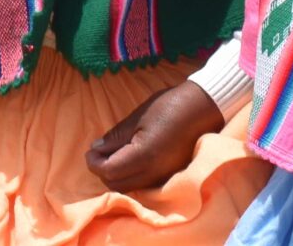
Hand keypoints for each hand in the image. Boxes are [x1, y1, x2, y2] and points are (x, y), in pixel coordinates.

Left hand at [86, 80, 223, 193]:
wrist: (202, 107)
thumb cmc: (169, 106)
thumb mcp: (137, 117)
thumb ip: (116, 137)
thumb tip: (96, 149)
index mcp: (144, 157)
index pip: (109, 171)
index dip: (94, 163)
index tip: (90, 151)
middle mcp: (154, 173)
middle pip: (117, 185)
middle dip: (103, 172)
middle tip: (98, 154)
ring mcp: (164, 176)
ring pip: (130, 187)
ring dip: (116, 176)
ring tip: (112, 155)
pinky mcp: (170, 175)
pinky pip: (143, 184)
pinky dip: (131, 177)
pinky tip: (128, 161)